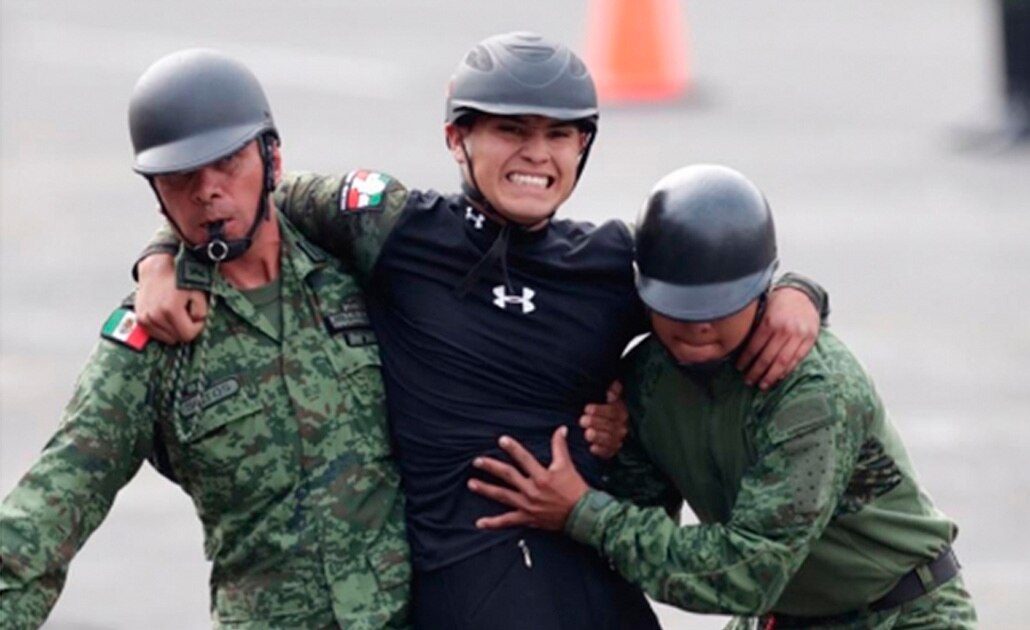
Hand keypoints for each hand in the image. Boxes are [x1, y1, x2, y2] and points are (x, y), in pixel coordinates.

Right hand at [136, 254, 206, 343]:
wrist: (157, 267)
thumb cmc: (177, 276)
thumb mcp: (198, 292)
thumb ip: (202, 312)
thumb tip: (197, 323)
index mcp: (169, 309)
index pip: (188, 335)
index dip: (197, 326)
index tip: (197, 317)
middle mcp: (154, 316)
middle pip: (176, 338)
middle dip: (185, 327)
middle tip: (186, 312)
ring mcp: (145, 318)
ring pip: (166, 338)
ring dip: (174, 328)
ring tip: (176, 312)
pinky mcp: (140, 319)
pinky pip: (156, 334)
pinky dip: (164, 328)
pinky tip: (167, 315)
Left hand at [468, 427, 589, 530]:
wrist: (582, 515)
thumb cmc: (575, 489)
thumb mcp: (567, 466)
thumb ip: (560, 446)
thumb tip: (561, 429)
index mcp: (542, 476)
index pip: (524, 459)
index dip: (513, 448)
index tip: (501, 440)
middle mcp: (532, 490)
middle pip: (508, 476)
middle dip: (491, 467)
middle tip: (477, 461)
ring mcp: (528, 505)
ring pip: (503, 496)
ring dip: (486, 489)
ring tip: (471, 484)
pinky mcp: (528, 518)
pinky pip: (508, 521)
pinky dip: (493, 523)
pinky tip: (480, 522)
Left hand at [581, 380, 628, 458]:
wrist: (605, 426)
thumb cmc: (605, 410)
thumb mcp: (610, 399)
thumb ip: (614, 392)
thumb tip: (614, 385)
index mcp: (621, 412)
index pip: (613, 411)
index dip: (600, 410)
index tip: (587, 408)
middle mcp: (622, 427)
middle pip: (611, 426)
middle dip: (596, 423)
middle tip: (582, 420)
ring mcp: (617, 440)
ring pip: (610, 439)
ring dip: (598, 437)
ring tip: (587, 434)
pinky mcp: (612, 451)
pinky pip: (608, 452)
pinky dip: (600, 451)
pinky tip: (592, 448)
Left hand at [736, 287, 819, 389]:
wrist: (802, 293)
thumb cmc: (778, 302)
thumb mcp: (763, 309)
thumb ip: (755, 328)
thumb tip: (740, 349)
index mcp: (769, 322)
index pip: (754, 347)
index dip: (745, 360)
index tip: (739, 368)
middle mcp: (784, 330)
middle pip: (767, 358)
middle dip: (756, 372)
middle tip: (748, 381)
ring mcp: (798, 336)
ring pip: (782, 362)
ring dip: (771, 376)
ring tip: (762, 385)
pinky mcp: (809, 340)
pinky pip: (796, 360)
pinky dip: (786, 370)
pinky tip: (778, 377)